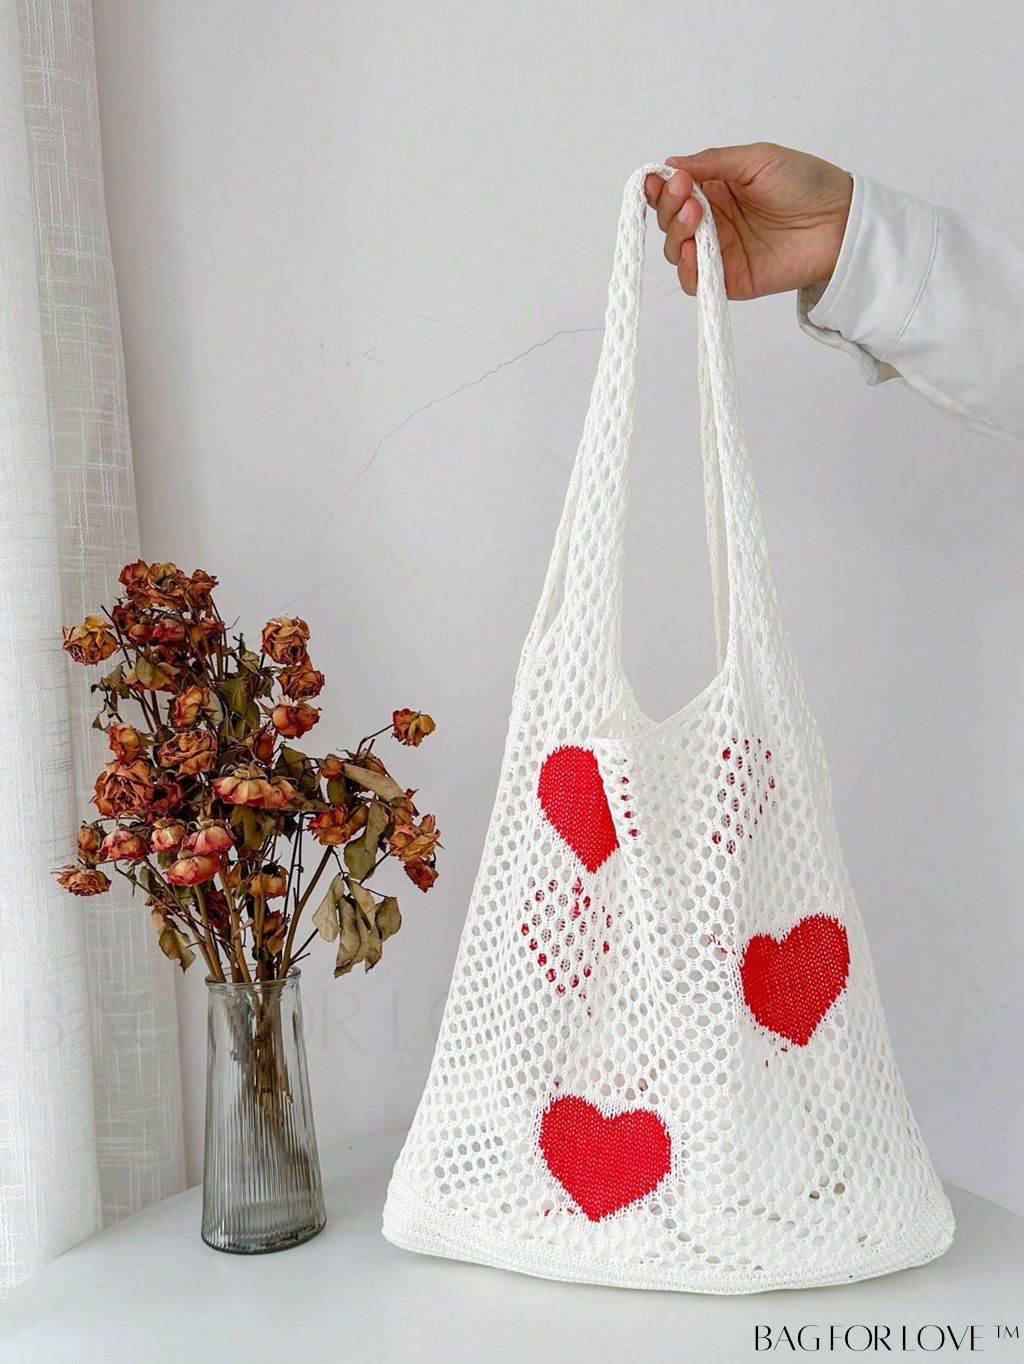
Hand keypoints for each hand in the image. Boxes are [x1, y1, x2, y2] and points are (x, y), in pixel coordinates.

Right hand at [644, 143, 852, 298]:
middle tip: (686, 194)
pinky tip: (692, 250)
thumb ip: (713, 163)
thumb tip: (671, 164)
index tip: (657, 179)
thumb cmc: (805, 182)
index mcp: (715, 190)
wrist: (840, 221)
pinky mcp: (730, 280)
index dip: (660, 188)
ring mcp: (720, 252)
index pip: (674, 192)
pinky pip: (696, 282)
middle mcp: (713, 221)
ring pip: (677, 251)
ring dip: (677, 233)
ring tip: (695, 216)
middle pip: (669, 222)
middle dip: (669, 208)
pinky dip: (687, 269)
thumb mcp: (757, 159)